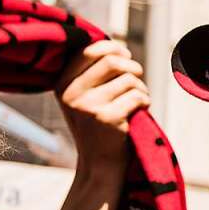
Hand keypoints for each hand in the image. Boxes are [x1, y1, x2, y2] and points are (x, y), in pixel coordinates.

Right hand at [56, 40, 149, 173]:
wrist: (99, 163)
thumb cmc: (98, 125)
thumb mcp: (84, 97)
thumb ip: (92, 73)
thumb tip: (116, 46)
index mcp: (63, 83)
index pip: (90, 50)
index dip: (113, 48)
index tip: (125, 57)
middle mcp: (71, 93)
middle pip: (112, 61)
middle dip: (132, 68)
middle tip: (137, 79)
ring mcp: (88, 106)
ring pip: (129, 80)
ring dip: (141, 88)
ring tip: (136, 102)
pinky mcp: (108, 118)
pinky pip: (138, 96)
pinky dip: (146, 101)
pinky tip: (139, 112)